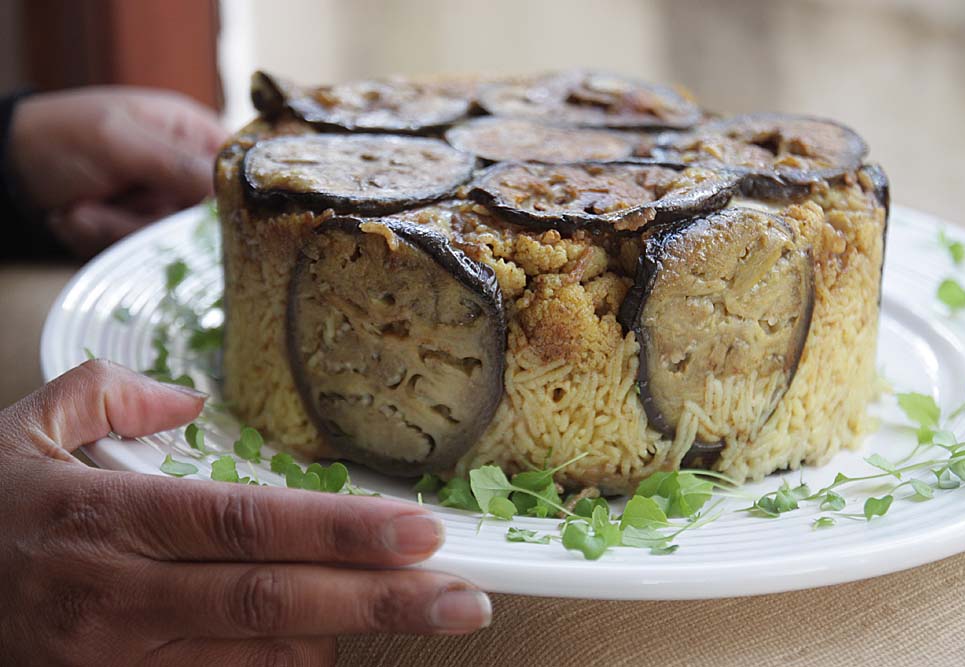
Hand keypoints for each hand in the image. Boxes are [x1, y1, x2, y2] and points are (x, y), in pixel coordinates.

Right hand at [0, 360, 489, 664]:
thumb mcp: (23, 431)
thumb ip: (107, 395)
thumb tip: (183, 400)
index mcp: (110, 520)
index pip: (248, 525)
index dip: (340, 531)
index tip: (419, 531)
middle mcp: (122, 599)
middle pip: (272, 603)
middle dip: (379, 605)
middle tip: (464, 601)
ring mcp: (118, 661)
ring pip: (257, 659)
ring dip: (339, 635)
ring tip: (410, 607)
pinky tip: (324, 641)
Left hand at [8, 88, 227, 256]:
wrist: (8, 167)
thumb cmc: (61, 136)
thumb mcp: (118, 141)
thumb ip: (176, 164)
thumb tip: (230, 189)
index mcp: (192, 134)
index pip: (239, 172)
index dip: (229, 198)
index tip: (199, 213)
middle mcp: (186, 172)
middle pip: (205, 218)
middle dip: (149, 219)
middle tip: (109, 203)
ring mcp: (164, 205)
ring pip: (170, 242)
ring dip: (115, 229)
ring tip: (78, 208)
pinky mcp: (142, 231)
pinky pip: (141, 253)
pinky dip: (101, 238)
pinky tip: (75, 216)